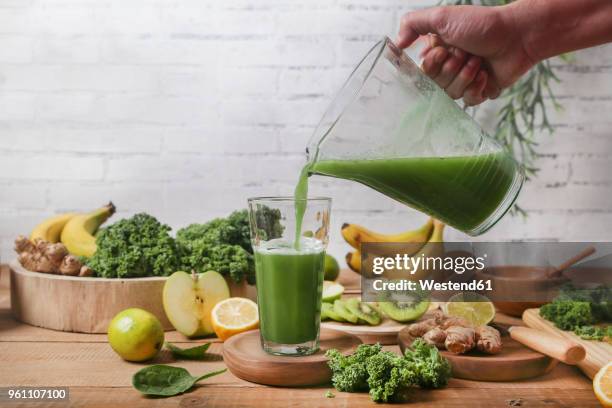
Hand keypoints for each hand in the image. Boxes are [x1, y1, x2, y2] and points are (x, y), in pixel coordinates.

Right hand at [397, 5, 536, 104]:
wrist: (516, 36)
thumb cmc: (481, 24)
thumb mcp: (442, 17)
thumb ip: (413, 24)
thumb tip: (396, 43)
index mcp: (437, 51)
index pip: (421, 72)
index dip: (431, 64)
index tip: (443, 50)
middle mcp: (448, 66)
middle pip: (435, 84)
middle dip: (450, 68)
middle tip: (464, 53)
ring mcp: (464, 80)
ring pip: (451, 94)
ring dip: (465, 76)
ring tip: (478, 61)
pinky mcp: (480, 91)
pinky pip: (468, 101)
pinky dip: (477, 87)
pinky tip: (485, 74)